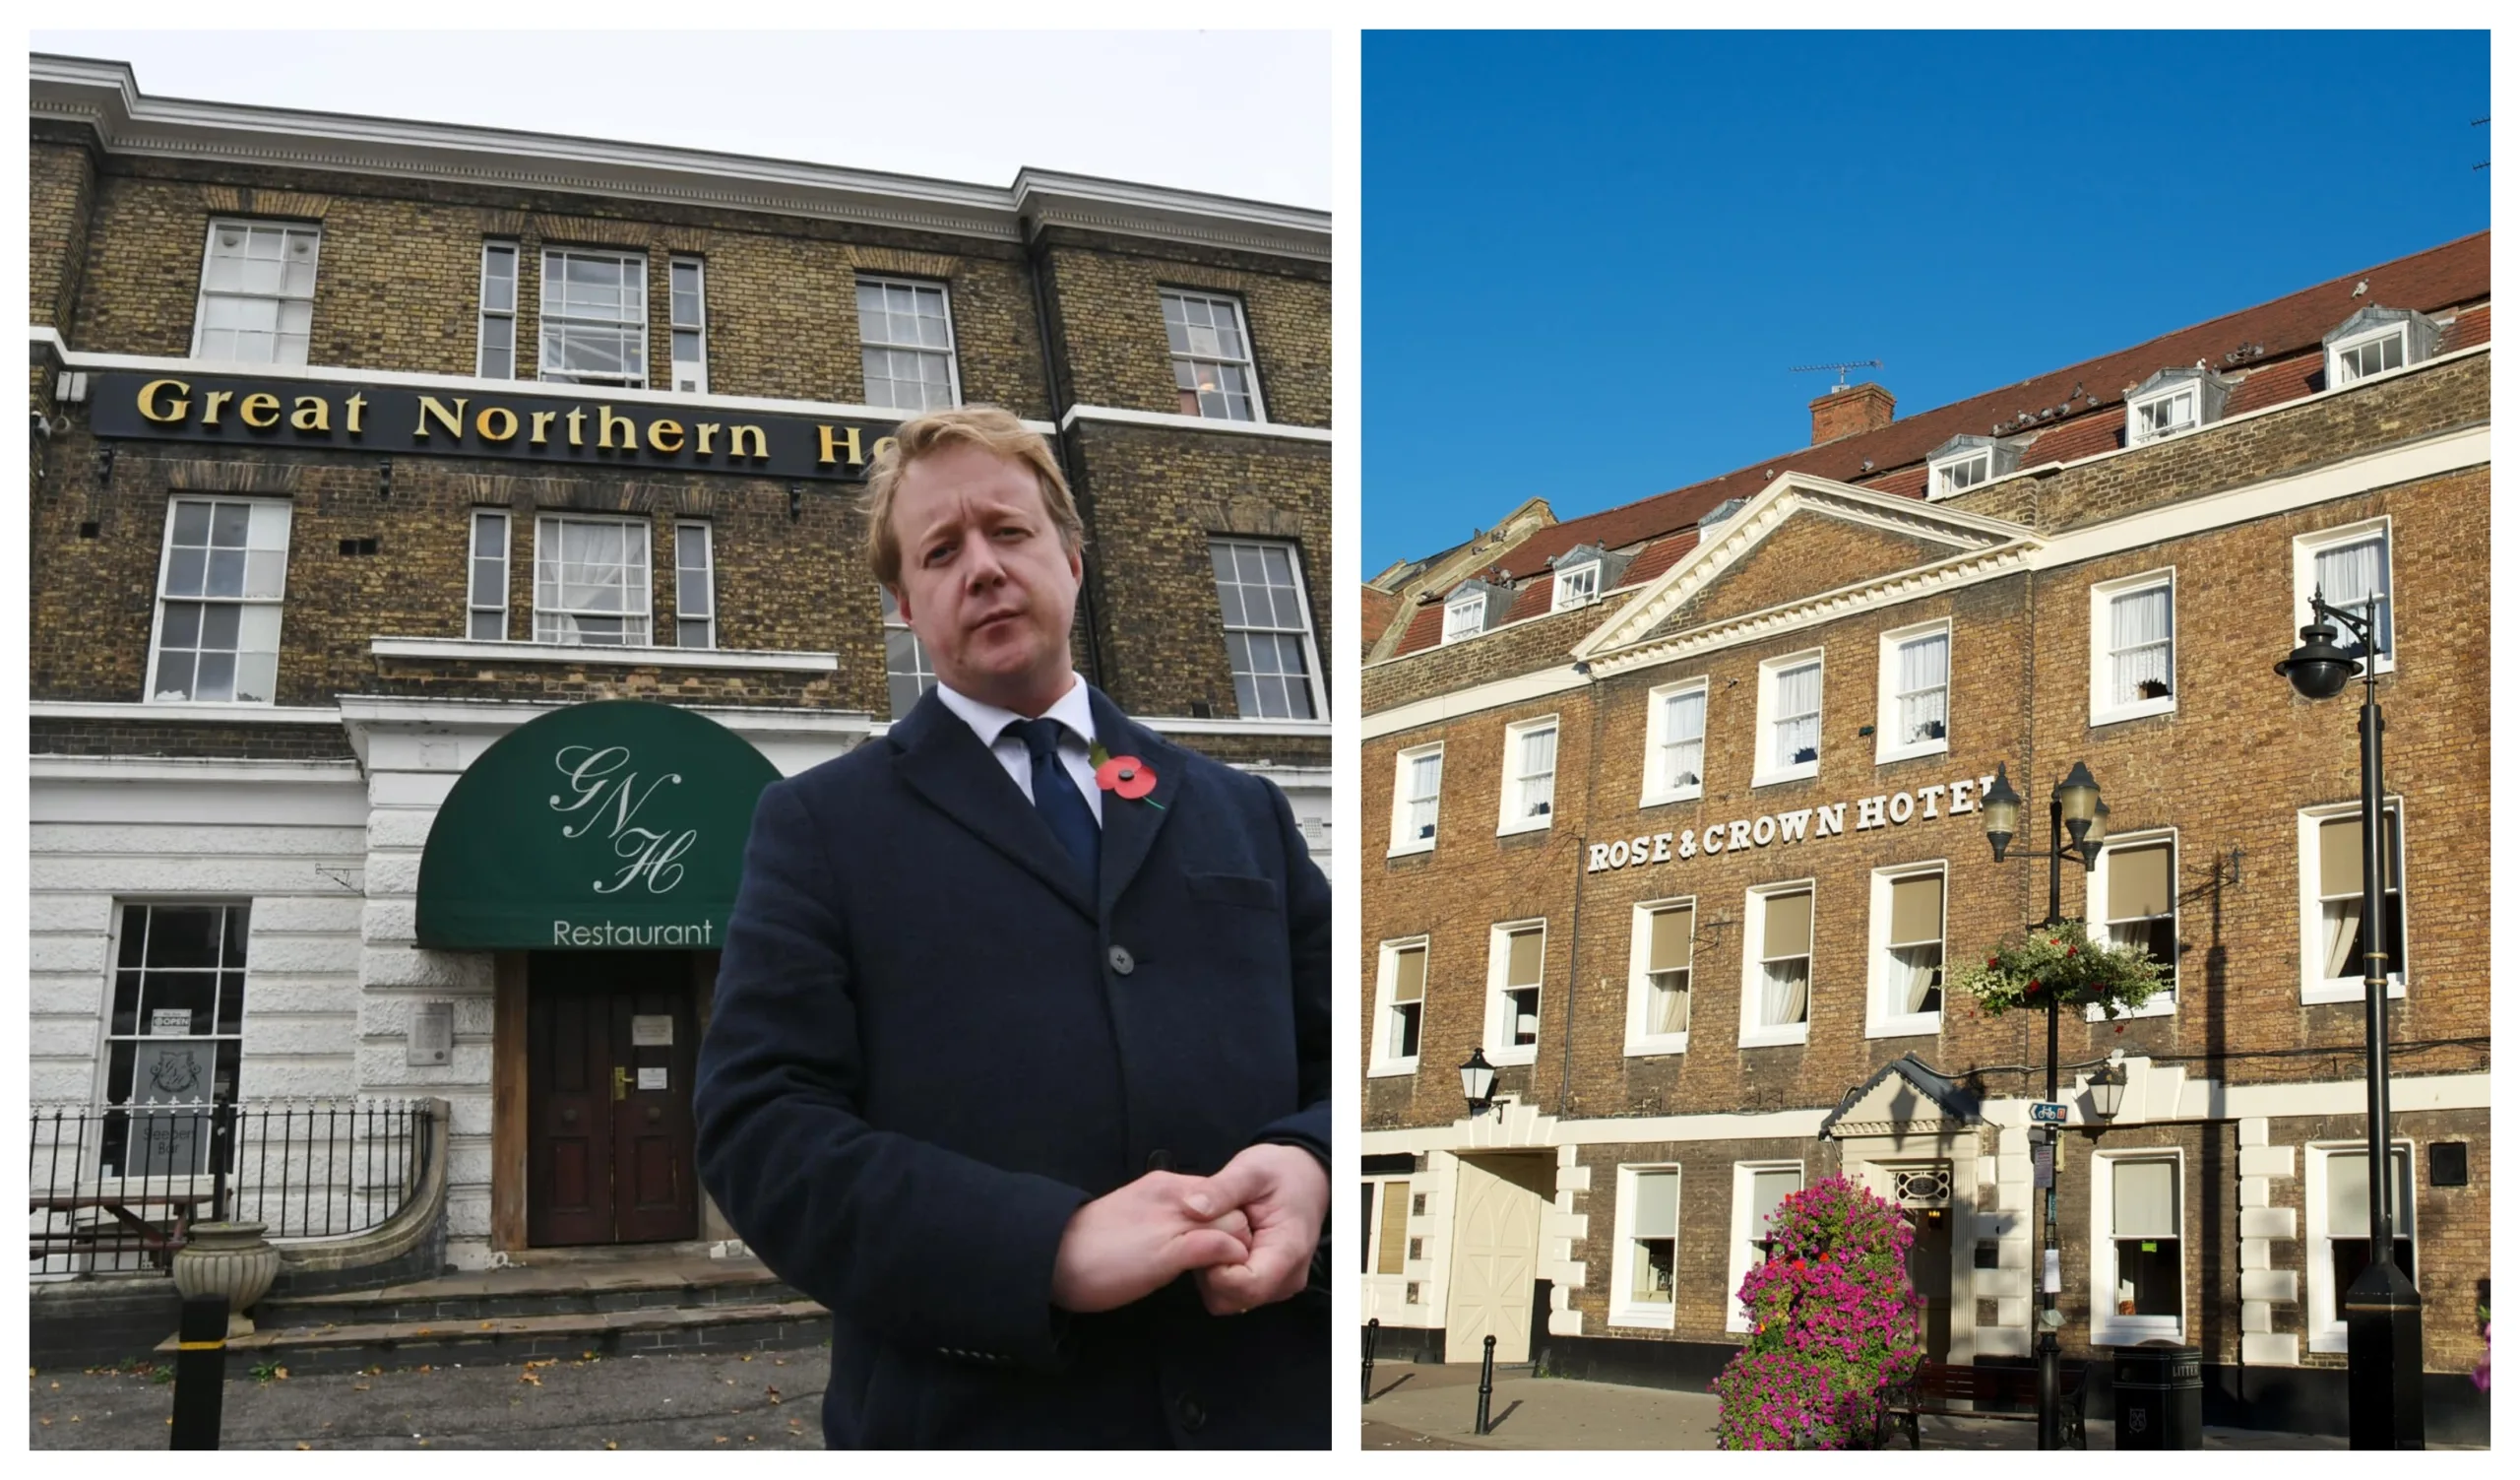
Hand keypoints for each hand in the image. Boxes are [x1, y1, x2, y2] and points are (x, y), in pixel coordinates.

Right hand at [1049, 1172, 1252, 1313]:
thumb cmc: (1090, 1245)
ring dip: (1240, 1251)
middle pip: (1234, 1206)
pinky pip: (1218, 1246)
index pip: (1220, 1194)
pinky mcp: (1169, 1250)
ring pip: (1234, 1223)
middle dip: (1241, 1236)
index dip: (1228, 1221)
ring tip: (1227, 1275)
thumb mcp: (1135, 1217)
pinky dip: (1230, 1261)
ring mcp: (1172, 1221)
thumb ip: (1165, 1217)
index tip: (1222, 1247)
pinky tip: (1221, 1279)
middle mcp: (1173, 1195)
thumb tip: (1189, 1230)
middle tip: (1230, 1265)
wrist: (1054, 1258)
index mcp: (1164, 1184)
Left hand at [1191, 1143, 1327, 1316]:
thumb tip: (1191, 1206)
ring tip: (1218, 1235)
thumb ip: (1222, 1189)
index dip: (1214, 1267)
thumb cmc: (1282, 1173)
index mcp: (1287, 1254)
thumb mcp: (1251, 1170)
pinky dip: (1220, 1273)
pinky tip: (1224, 1244)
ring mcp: (1277, 1287)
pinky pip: (1233, 1293)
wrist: (1306, 1178)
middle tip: (1210, 1231)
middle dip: (1209, 1270)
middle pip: (1231, 1299)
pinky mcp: (1267, 1286)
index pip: (1243, 1287)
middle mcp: (1285, 1281)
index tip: (1207, 1236)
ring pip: (1227, 1300)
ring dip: (1212, 1272)